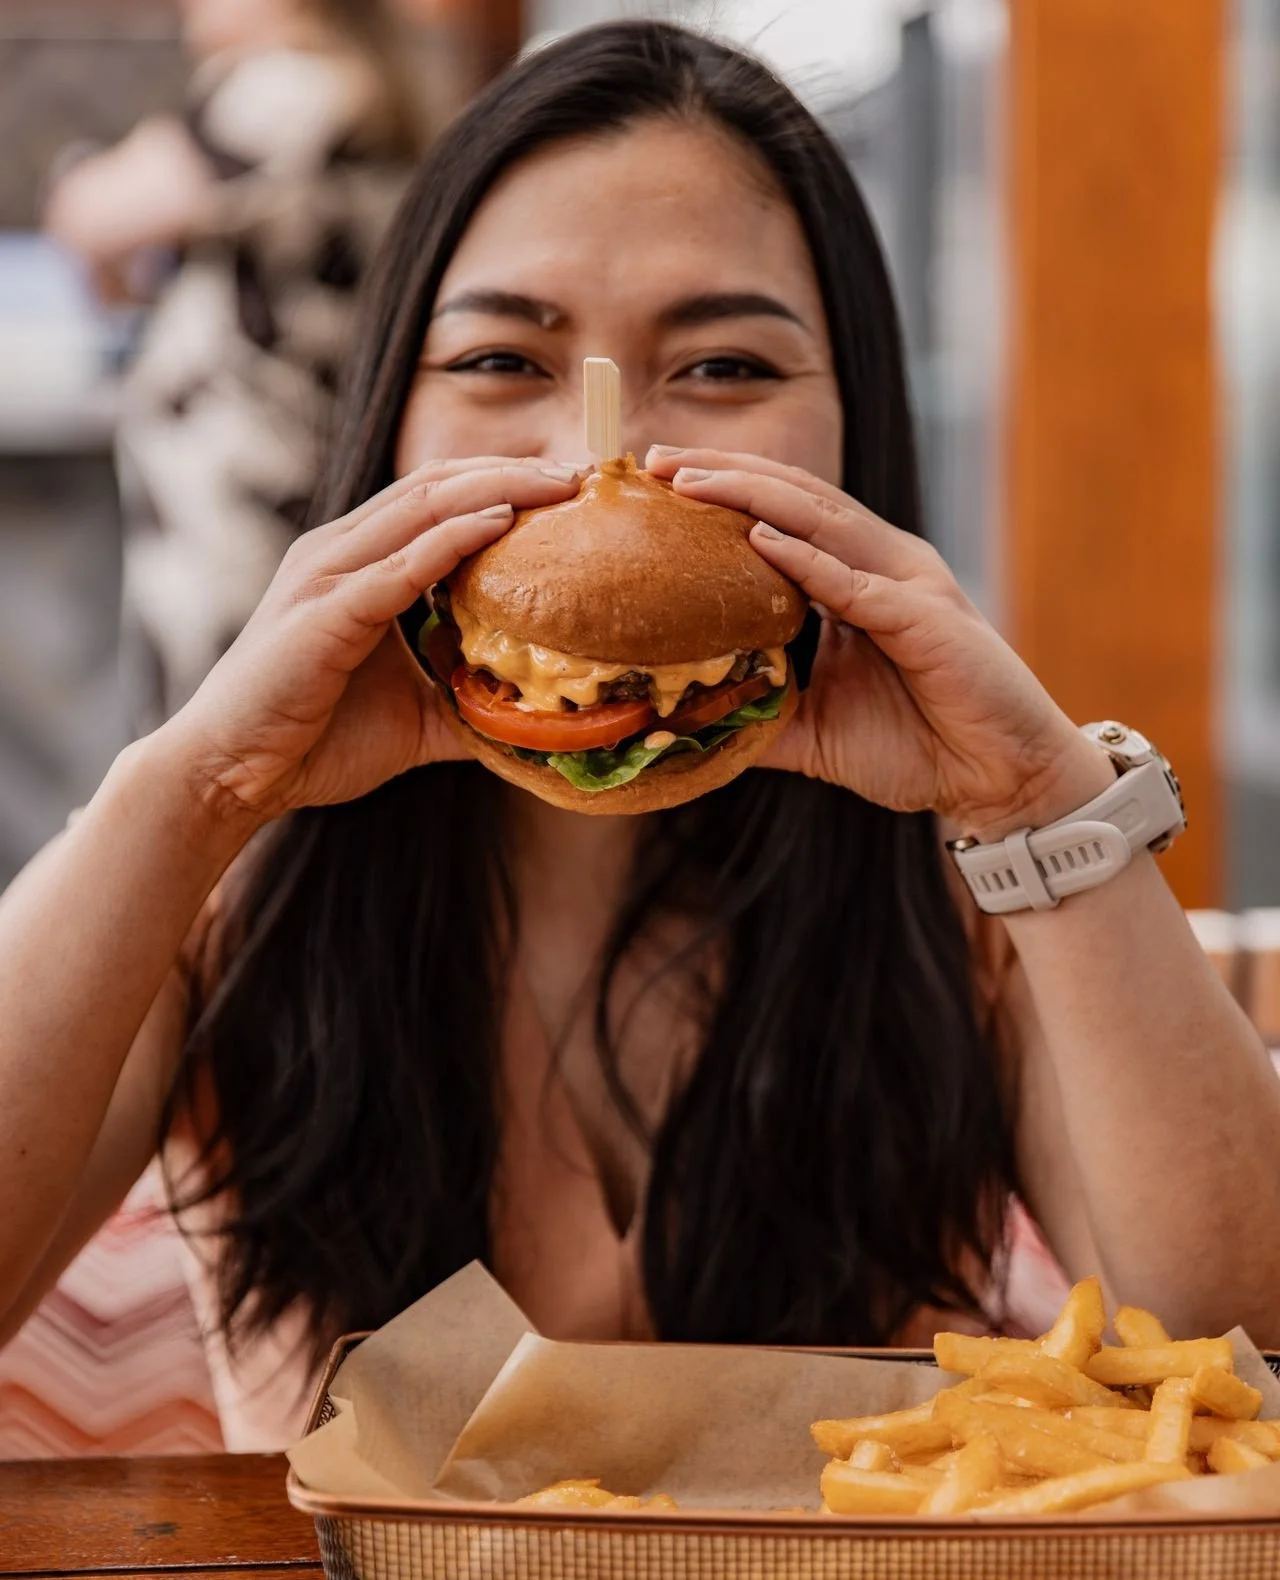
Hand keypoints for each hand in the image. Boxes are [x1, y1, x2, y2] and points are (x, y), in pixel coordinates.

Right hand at [158, 457, 581, 828]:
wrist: (228, 774)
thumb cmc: (312, 741)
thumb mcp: (412, 718)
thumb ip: (466, 703)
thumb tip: (536, 721)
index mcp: (356, 562)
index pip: (439, 497)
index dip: (505, 483)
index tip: (573, 489)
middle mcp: (338, 551)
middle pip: (438, 483)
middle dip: (515, 472)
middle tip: (584, 473)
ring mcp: (326, 575)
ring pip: (424, 505)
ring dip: (499, 489)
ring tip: (562, 483)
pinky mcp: (323, 613)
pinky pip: (400, 563)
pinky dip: (454, 537)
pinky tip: (502, 524)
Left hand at [646, 446, 1112, 839]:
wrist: (1001, 779)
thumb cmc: (920, 747)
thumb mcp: (818, 730)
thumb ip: (761, 715)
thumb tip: (687, 725)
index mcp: (859, 580)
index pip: (784, 518)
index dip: (725, 493)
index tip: (659, 484)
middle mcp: (883, 566)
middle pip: (796, 499)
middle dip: (727, 473)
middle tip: (660, 460)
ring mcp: (908, 585)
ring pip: (823, 521)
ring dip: (754, 496)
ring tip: (693, 482)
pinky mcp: (927, 618)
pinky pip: (856, 583)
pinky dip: (807, 559)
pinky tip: (760, 539)